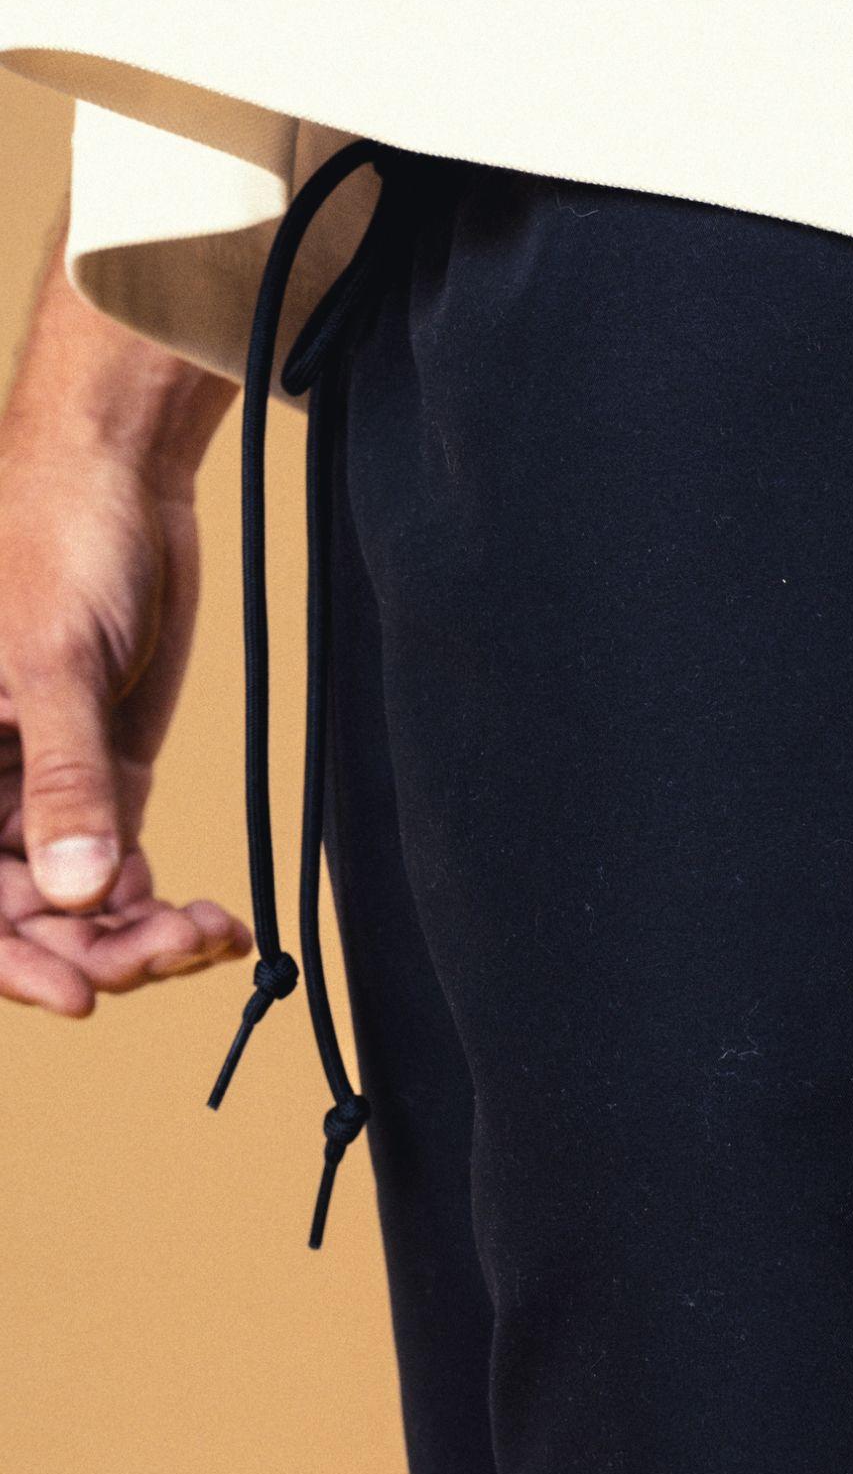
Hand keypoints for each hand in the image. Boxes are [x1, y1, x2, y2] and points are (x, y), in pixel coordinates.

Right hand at [0, 425, 247, 1015]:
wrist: (121, 477)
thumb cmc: (55, 539)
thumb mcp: (52, 661)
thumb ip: (65, 780)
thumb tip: (74, 894)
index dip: (7, 962)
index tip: (82, 995)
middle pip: (20, 919)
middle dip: (96, 950)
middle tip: (179, 949)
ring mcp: (38, 795)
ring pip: (76, 909)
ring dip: (141, 936)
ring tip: (210, 934)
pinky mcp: (101, 784)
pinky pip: (120, 876)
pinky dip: (161, 906)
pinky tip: (212, 916)